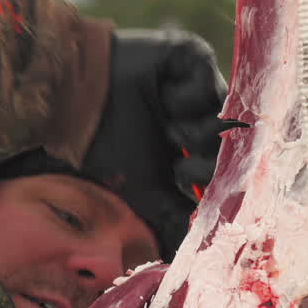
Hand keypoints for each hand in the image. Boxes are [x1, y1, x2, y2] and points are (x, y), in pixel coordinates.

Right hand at [83, 29, 237, 260]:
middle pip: (232, 142)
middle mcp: (197, 116)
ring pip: (225, 113)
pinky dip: (188, 96)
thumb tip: (198, 251)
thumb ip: (176, 218)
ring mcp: (196, 86)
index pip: (224, 165)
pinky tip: (163, 97)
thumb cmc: (108, 149)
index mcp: (190, 147)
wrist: (75, 104)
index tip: (203, 193)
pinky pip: (211, 78)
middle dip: (209, 161)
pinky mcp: (190, 56)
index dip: (221, 181)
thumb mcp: (148, 193)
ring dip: (194, 129)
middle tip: (179, 165)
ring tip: (165, 127)